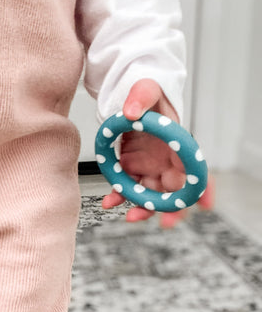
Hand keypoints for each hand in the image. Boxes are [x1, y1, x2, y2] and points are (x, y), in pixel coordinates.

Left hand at [100, 77, 215, 228]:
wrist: (132, 101)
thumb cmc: (148, 94)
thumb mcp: (147, 88)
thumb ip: (141, 96)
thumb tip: (131, 112)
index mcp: (178, 143)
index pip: (195, 167)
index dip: (203, 186)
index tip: (203, 203)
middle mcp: (167, 160)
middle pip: (175, 190)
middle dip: (173, 208)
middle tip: (167, 223)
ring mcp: (150, 167)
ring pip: (151, 195)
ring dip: (144, 208)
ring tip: (130, 217)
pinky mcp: (132, 170)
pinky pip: (127, 189)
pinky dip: (118, 198)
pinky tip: (108, 202)